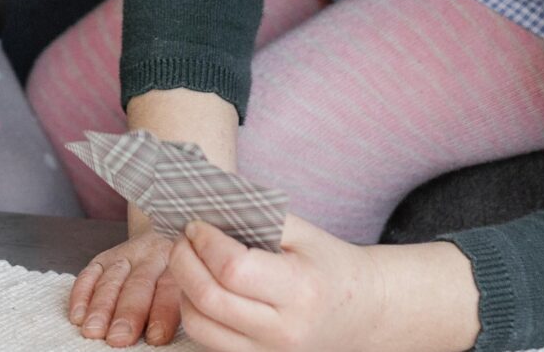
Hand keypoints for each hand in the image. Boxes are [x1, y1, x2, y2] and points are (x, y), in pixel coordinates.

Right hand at [71, 227, 184, 347]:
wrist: (163, 236)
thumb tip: (163, 337)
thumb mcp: (186, 287)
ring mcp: (125, 255)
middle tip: (118, 337)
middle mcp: (151, 257)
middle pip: (138, 285)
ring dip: (100, 307)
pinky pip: (89, 274)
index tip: (156, 337)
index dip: (162, 314)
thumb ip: (177, 308)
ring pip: (111, 280)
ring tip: (94, 330)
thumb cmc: (177, 277)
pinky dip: (81, 295)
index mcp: (177, 268)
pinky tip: (77, 315)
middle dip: (127, 313)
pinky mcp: (103, 257)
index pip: (169, 291)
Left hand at [165, 217, 480, 351]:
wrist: (361, 313)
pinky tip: (202, 288)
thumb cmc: (329, 266)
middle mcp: (283, 330)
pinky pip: (208, 342)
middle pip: (209, 298)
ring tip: (190, 263)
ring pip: (200, 325)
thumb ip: (259, 217)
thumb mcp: (304, 233)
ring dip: (182, 289)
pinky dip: (195, 313)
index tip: (197, 224)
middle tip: (183, 239)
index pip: (234, 269)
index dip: (205, 242)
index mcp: (300, 290)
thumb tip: (208, 205)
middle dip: (184, 262)